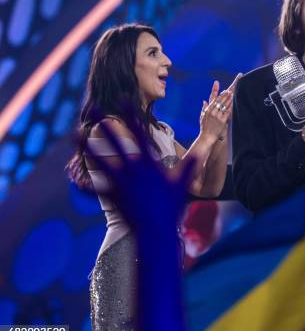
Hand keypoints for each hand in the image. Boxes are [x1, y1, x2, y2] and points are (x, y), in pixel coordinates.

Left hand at [84, 109, 195, 237]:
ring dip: (88, 147)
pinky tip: (77, 179)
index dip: (131, 115)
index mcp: (148, 163)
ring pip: (100, 161)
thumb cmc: (171, 207)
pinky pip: (97, 188)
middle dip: (104, 124)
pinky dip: (87, 184)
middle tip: (93, 109)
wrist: (156, 229)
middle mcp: (132, 170)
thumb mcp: (182, 184)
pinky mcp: (113, 197)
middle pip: (115, 142)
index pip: (138, 134)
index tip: (124, 101)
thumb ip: (189, 167)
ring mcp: (120, 183)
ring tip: (76, 134)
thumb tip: (201, 154)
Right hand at [200, 83, 232, 141]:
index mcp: (207, 110)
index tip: (224, 90)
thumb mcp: (202, 117)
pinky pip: (228, 112)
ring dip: (229, 100)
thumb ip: (203, 108)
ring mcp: (217, 116)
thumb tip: (204, 101)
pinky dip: (230, 107)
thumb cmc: (204, 128)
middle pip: (220, 101)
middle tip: (230, 91)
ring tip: (233, 95)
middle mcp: (212, 112)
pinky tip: (234, 104)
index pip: (214, 100)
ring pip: (224, 105)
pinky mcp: (222, 120)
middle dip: (225, 95)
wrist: (207, 137)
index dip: (220, 95)